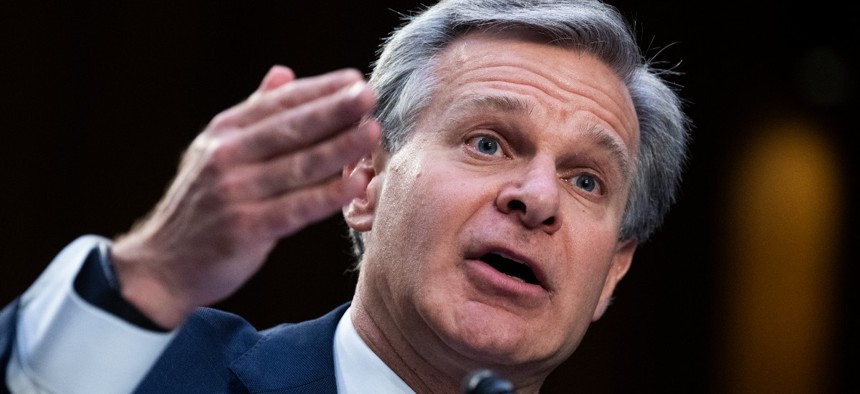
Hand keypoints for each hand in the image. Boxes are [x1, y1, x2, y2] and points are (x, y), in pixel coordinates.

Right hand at [109, 66, 380, 328]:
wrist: (163, 265)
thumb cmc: (202, 205)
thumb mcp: (217, 151)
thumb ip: (253, 114)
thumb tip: (284, 73)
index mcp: (223, 132)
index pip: (279, 104)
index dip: (319, 90)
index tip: (355, 79)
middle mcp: (226, 156)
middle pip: (290, 128)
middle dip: (334, 109)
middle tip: (369, 95)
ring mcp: (234, 192)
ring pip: (298, 166)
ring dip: (339, 147)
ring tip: (373, 132)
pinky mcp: (245, 229)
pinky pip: (296, 208)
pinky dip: (328, 195)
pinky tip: (356, 183)